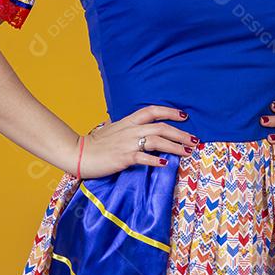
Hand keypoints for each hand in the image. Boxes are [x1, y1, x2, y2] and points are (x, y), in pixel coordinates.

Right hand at [76, 105, 198, 178]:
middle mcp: (131, 129)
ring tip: (188, 152)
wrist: (79, 153)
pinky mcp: (123, 157)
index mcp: (129, 121)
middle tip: (195, 140)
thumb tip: (142, 128)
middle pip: (161, 127)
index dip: (170, 111)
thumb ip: (129, 127)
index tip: (184, 116)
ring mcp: (128, 143)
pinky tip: (166, 164)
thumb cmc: (97, 144)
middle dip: (180, 133)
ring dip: (175, 146)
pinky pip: (143, 157)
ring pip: (157, 140)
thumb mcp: (114, 129)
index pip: (153, 110)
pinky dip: (155, 160)